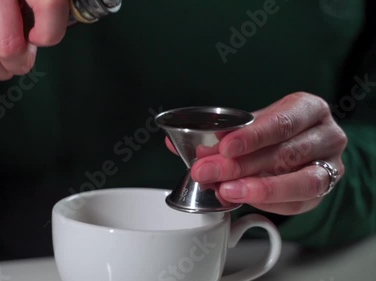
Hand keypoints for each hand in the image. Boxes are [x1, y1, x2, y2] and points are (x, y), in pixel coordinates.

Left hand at [167, 92, 347, 214]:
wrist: (305, 149)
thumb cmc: (275, 133)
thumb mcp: (250, 125)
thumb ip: (218, 135)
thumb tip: (172, 143)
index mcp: (308, 109)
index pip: (282, 122)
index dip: (252, 136)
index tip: (224, 147)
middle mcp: (326, 135)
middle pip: (285, 153)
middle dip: (240, 165)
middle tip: (206, 171)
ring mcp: (331, 165)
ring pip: (299, 181)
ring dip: (256, 188)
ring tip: (225, 190)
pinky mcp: (324, 192)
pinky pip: (298, 203)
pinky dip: (267, 202)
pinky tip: (241, 198)